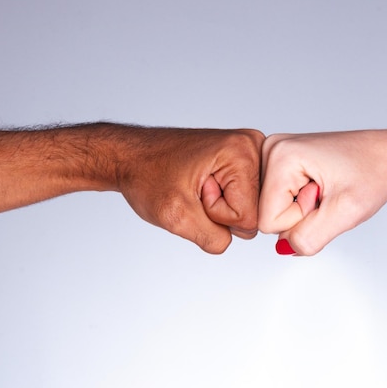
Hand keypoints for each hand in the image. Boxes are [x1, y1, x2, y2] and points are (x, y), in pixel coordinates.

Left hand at [118, 128, 264, 253]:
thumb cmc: (147, 175)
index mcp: (242, 152)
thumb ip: (213, 238)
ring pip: (248, 208)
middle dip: (221, 211)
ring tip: (196, 186)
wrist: (131, 157)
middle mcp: (252, 147)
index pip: (250, 217)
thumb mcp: (177, 216)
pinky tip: (203, 185)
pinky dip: (221, 200)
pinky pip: (242, 200)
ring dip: (219, 206)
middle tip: (195, 189)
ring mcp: (248, 153)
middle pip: (255, 212)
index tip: (195, 192)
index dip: (217, 215)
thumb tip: (236, 240)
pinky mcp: (242, 162)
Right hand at [258, 130, 386, 254]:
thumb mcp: (347, 212)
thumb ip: (311, 236)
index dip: (301, 220)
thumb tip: (284, 248)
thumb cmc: (372, 173)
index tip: (325, 197)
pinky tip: (320, 187)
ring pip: (274, 209)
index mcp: (280, 155)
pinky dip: (301, 203)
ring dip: (302, 210)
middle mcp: (271, 149)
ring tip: (326, 189)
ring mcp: (273, 154)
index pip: (269, 220)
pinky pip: (279, 201)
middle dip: (301, 214)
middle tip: (327, 193)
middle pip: (268, 214)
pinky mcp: (280, 162)